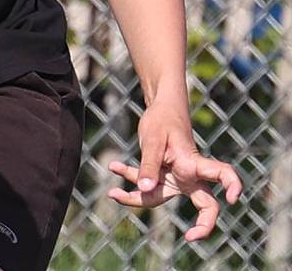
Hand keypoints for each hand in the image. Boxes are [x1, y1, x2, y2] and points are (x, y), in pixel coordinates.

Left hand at [108, 100, 241, 241]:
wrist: (160, 109)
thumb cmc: (162, 121)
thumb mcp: (153, 140)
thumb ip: (149, 164)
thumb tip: (144, 190)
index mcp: (193, 163)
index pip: (220, 174)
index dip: (231, 185)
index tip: (234, 198)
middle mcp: (189, 176)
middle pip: (206, 205)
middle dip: (203, 226)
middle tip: (190, 237)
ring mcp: (176, 179)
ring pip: (161, 199)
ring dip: (135, 198)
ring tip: (113, 193)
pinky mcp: (161, 177)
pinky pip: (145, 186)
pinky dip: (129, 177)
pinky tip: (114, 167)